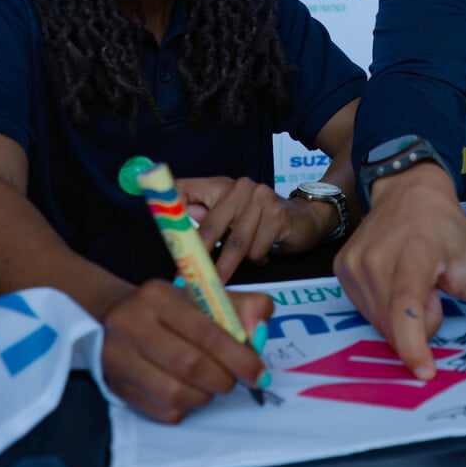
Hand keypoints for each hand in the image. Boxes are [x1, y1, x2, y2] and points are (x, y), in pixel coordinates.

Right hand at [101, 280, 273, 422]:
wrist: (120, 317)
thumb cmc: (173, 309)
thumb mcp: (206, 296)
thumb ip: (242, 307)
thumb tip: (259, 331)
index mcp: (158, 296)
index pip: (205, 331)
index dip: (238, 357)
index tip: (259, 373)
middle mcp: (131, 324)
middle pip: (189, 364)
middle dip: (223, 379)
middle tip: (236, 381)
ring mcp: (117, 358)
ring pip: (174, 393)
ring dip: (205, 396)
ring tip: (212, 386)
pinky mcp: (116, 387)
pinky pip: (161, 411)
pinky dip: (186, 408)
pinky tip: (191, 394)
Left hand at [176, 176, 337, 281]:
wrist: (306, 218)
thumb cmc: (261, 220)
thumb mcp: (232, 215)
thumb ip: (206, 217)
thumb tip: (179, 226)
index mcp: (221, 185)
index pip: (186, 190)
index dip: (170, 210)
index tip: (159, 234)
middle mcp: (240, 187)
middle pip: (211, 226)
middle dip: (199, 258)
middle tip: (188, 281)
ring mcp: (261, 198)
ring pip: (236, 243)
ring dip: (228, 267)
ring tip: (222, 281)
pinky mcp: (278, 215)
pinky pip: (258, 249)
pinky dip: (257, 260)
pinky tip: (262, 255)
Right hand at [334, 164, 465, 379]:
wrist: (406, 190)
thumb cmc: (442, 225)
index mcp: (413, 256)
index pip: (406, 309)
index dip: (413, 345)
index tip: (425, 371)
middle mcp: (376, 260)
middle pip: (396, 325)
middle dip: (420, 324)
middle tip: (433, 292)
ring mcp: (354, 264)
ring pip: (379, 323)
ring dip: (401, 318)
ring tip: (414, 283)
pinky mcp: (341, 269)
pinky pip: (364, 310)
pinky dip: (384, 308)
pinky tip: (395, 282)